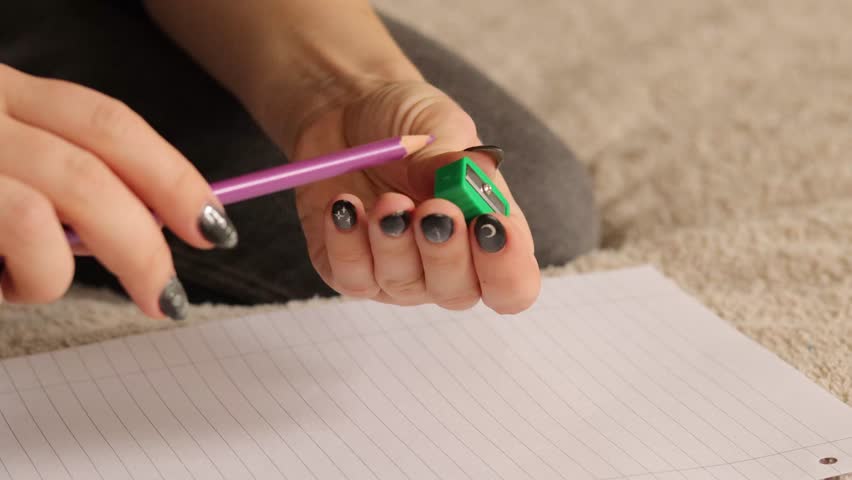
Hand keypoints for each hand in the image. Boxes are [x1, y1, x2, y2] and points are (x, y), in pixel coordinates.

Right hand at [0, 66, 238, 318]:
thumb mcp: (4, 171)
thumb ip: (62, 186)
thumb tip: (144, 230)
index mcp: (11, 97)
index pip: (111, 123)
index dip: (174, 176)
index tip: (215, 223)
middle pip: (101, 156)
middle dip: (150, 235)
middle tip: (169, 295)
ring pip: (65, 198)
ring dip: (71, 266)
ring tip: (36, 285)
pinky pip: (22, 236)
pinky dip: (27, 279)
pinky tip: (1, 284)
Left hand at [292, 80, 540, 312]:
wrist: (345, 113)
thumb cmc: (406, 123)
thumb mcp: (437, 125)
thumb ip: (452, 158)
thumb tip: (473, 174)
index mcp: (487, 231)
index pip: (512, 282)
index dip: (506, 267)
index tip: (489, 225)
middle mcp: (447, 263)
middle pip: (458, 293)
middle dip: (445, 254)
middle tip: (432, 210)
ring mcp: (398, 272)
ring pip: (402, 285)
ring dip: (393, 242)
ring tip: (386, 200)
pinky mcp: (350, 269)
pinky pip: (351, 276)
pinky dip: (347, 243)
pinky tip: (345, 205)